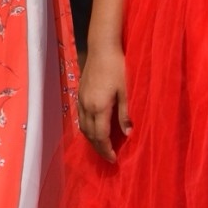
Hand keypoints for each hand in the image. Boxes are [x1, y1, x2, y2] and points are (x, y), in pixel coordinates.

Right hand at [76, 47, 131, 162]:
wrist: (102, 48)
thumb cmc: (117, 68)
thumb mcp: (125, 91)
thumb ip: (124, 114)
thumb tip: (128, 134)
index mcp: (99, 107)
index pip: (101, 136)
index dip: (106, 149)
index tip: (113, 159)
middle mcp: (87, 106)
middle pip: (90, 135)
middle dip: (99, 148)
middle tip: (108, 157)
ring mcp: (81, 100)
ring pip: (83, 127)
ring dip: (91, 140)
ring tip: (101, 146)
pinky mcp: (79, 94)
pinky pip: (80, 118)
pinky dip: (86, 128)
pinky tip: (92, 129)